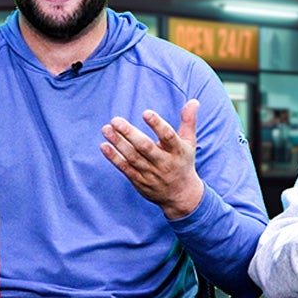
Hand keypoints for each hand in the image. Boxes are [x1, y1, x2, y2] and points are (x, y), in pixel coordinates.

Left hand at [101, 99, 205, 218]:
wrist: (181, 195)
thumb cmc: (183, 162)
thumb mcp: (189, 142)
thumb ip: (188, 121)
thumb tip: (193, 101)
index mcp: (178, 151)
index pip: (168, 136)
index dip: (157, 125)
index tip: (146, 113)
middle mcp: (164, 163)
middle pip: (146, 147)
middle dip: (130, 134)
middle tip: (116, 120)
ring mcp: (151, 173)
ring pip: (133, 157)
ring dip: (118, 143)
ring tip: (106, 129)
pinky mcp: (140, 181)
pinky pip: (125, 169)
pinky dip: (114, 158)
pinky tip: (104, 146)